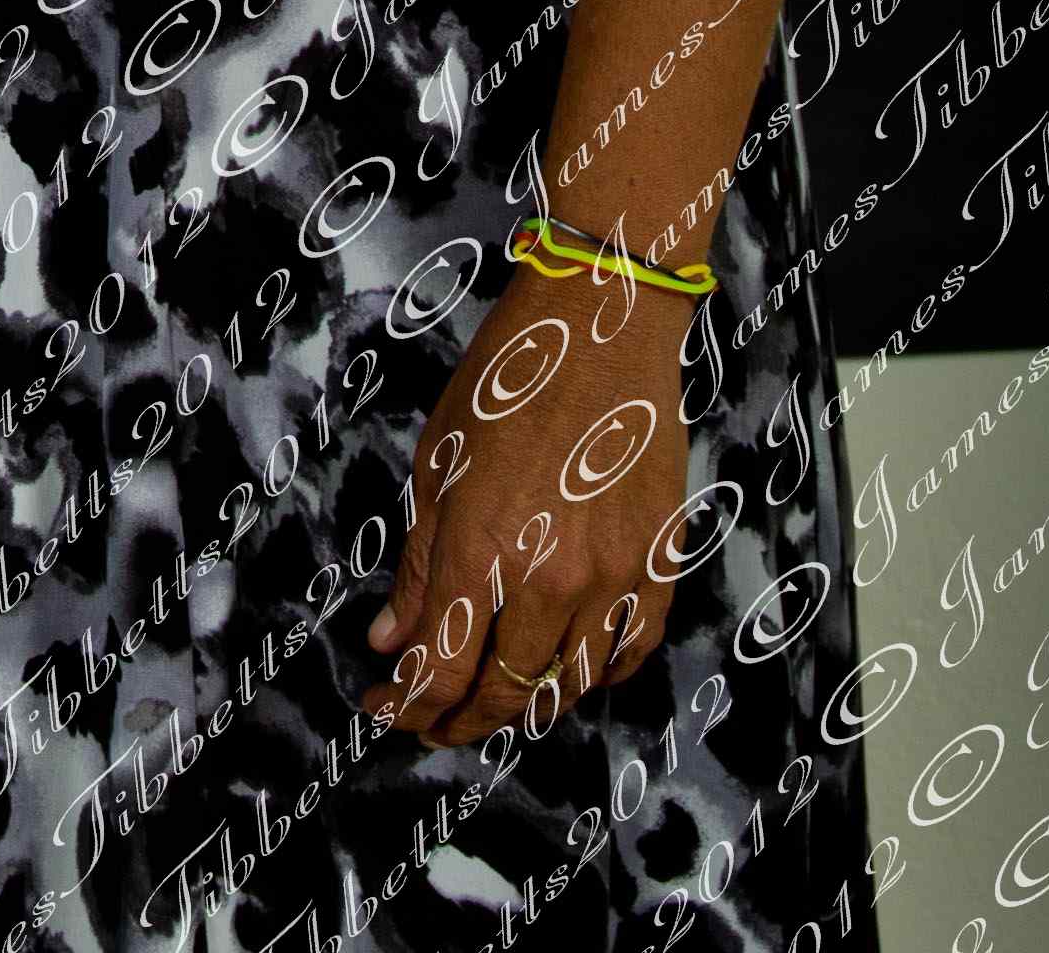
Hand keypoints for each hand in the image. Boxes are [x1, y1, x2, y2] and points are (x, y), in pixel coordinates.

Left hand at [359, 262, 689, 750]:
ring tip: (495, 700)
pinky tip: (570, 669)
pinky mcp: (660, 563)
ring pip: (569, 685)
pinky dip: (598, 675)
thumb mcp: (437, 464)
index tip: (388, 708)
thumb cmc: (507, 380)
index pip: (443, 669)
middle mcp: (551, 578)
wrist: (600, 325)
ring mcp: (614, 576)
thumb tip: (391, 641)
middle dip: (462, 719)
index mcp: (483, 549)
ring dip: (526, 704)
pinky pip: (631, 651)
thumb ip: (420, 564)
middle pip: (505, 690)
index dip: (412, 704)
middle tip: (436, 722)